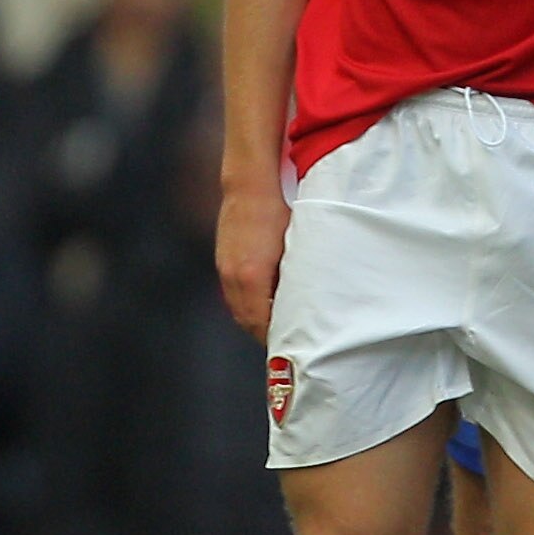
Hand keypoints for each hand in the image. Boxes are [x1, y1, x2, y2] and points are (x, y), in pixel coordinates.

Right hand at [215, 184, 289, 343]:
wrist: (249, 186)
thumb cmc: (279, 211)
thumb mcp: (295, 245)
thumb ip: (297, 274)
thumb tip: (310, 297)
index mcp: (252, 276)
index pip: (261, 321)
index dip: (276, 337)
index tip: (293, 347)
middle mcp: (233, 276)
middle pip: (248, 320)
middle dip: (267, 334)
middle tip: (289, 344)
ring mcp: (225, 269)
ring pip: (238, 309)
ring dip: (255, 321)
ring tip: (279, 328)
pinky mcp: (223, 262)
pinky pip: (233, 295)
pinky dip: (247, 306)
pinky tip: (263, 305)